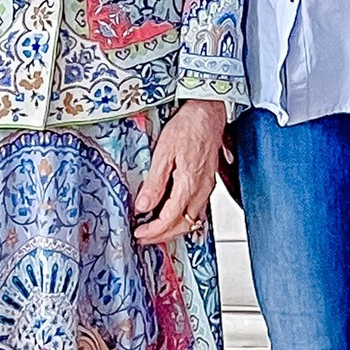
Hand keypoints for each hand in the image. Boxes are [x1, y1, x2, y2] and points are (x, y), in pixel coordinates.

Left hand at [132, 99, 227, 246]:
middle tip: (145, 237)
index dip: (154, 230)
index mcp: (189, 183)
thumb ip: (155, 183)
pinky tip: (175, 216)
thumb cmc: (187, 126)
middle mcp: (202, 189)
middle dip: (163, 235)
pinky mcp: (209, 181)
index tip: (140, 233)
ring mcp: (208, 186)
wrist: (208, 112)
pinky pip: (199, 209)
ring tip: (157, 230)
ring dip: (175, 229)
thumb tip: (144, 206)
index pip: (170, 218)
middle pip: (184, 225)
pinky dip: (185, 218)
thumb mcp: (163, 153)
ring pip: (193, 220)